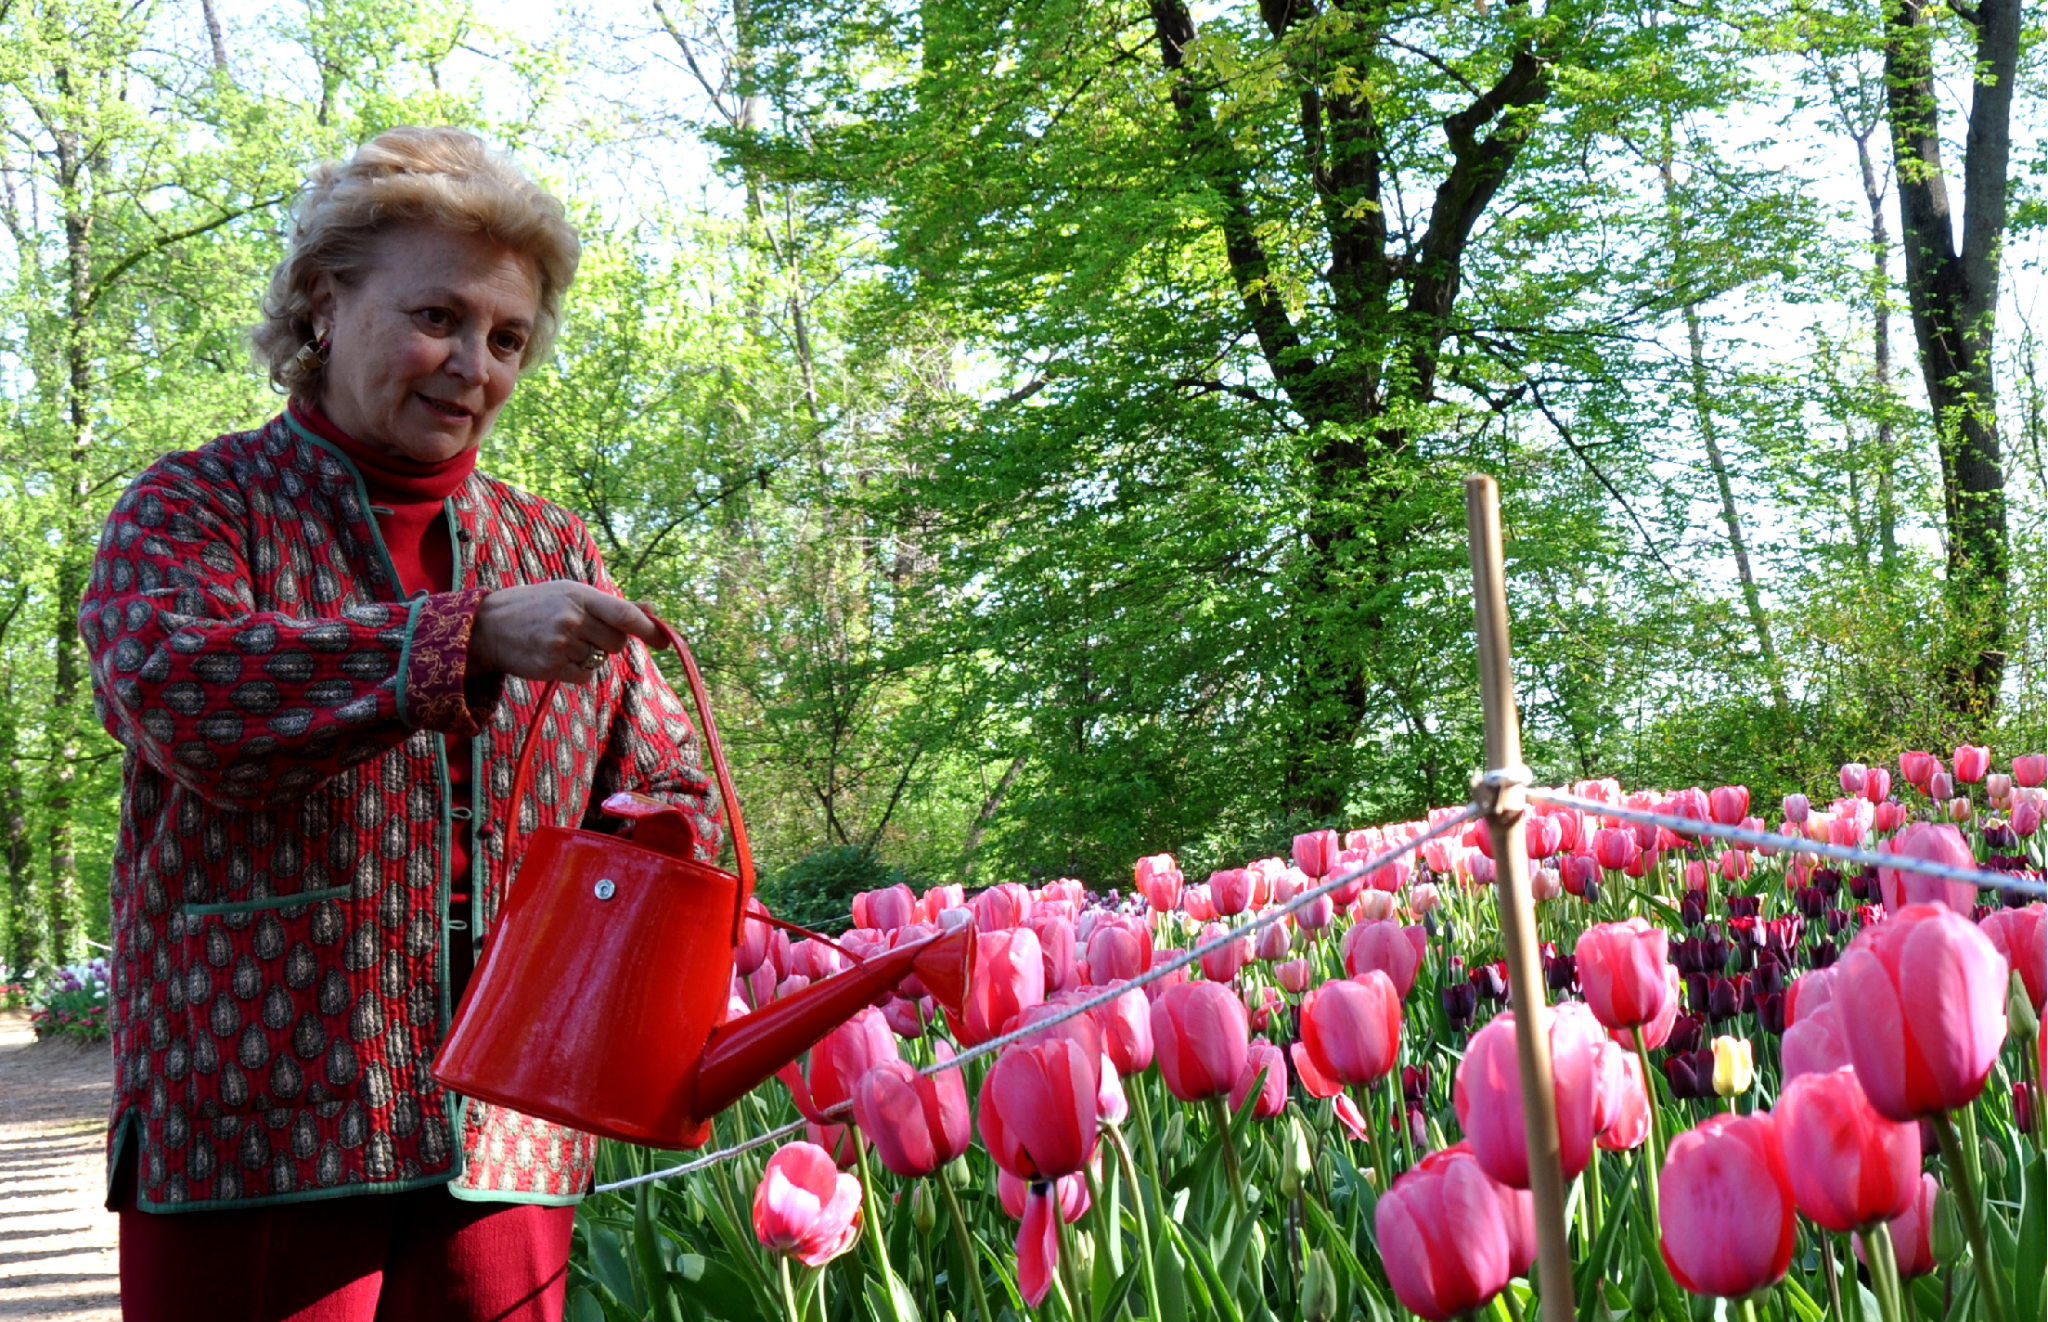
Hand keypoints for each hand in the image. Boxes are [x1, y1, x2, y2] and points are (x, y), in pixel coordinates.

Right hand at [466, 581, 663, 683]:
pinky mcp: (551, 667)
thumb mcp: (572, 594)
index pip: (625, 614)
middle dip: (610, 643)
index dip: (649, 629)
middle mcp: (571, 618)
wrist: (488, 626)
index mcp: (580, 595)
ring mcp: (561, 644)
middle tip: (586, 634)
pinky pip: (585, 676)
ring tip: (563, 642)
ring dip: (590, 656)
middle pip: (617, 643)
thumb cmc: (537, 606)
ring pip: (600, 660)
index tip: (665, 640)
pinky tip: (557, 657)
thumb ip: (612, 605)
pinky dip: (578, 671)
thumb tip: (652, 609)